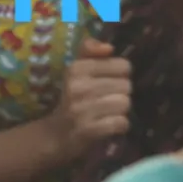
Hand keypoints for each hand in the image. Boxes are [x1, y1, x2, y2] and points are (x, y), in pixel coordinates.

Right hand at [47, 39, 130, 160]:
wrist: (56, 134)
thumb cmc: (72, 97)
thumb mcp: (76, 69)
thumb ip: (90, 50)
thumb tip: (109, 47)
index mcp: (76, 68)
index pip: (123, 66)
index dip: (119, 75)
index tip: (108, 82)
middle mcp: (78, 87)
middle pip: (126, 85)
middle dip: (121, 94)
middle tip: (107, 100)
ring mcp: (82, 109)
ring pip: (125, 103)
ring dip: (121, 111)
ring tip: (108, 113)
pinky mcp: (88, 130)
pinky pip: (121, 122)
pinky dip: (119, 125)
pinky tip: (109, 125)